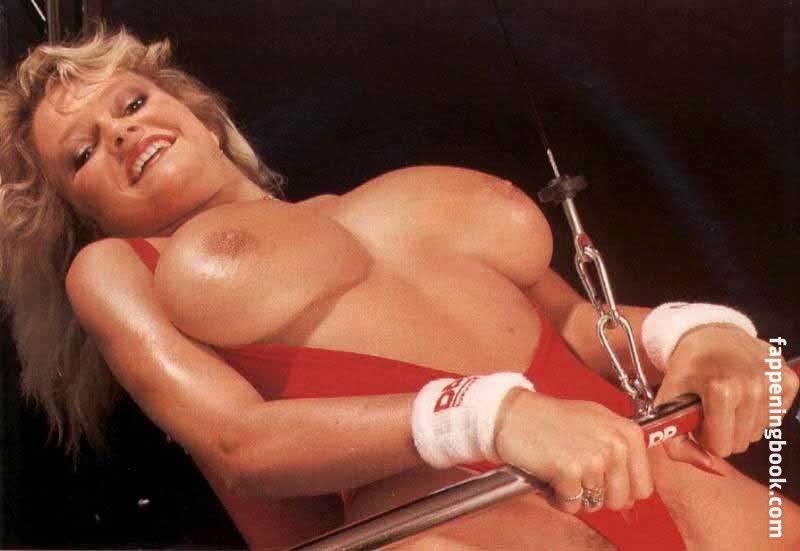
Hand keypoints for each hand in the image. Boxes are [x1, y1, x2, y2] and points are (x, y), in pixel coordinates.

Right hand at [495, 389, 653, 513]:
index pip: (643, 486)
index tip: (604, 482)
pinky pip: (570, 506)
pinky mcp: (570, 472)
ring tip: (561, 473)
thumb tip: (634, 488)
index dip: (621, 489)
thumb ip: (619, 448)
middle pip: (620, 500)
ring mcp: (594, 459)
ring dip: (574, 495)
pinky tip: (549, 477)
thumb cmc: (551, 417)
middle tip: (578, 477)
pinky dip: (557, 498)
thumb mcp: (597, 421)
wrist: (516, 414)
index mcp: (627, 433)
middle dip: (598, 496)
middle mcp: (615, 445)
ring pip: (594, 505)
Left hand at [655, 325, 798, 462]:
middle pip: (740, 443)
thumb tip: (707, 464)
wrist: (709, 334)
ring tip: (725, 399)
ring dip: (740, 422)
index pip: (721, 447)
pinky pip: (775, 418)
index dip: (705, 437)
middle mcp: (753, 384)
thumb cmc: (686, 370)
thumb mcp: (666, 403)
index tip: (698, 418)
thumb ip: (675, 443)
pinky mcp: (788, 379)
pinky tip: (745, 393)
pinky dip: (759, 412)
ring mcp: (773, 381)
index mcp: (721, 388)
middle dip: (722, 431)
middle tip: (710, 408)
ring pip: (758, 433)